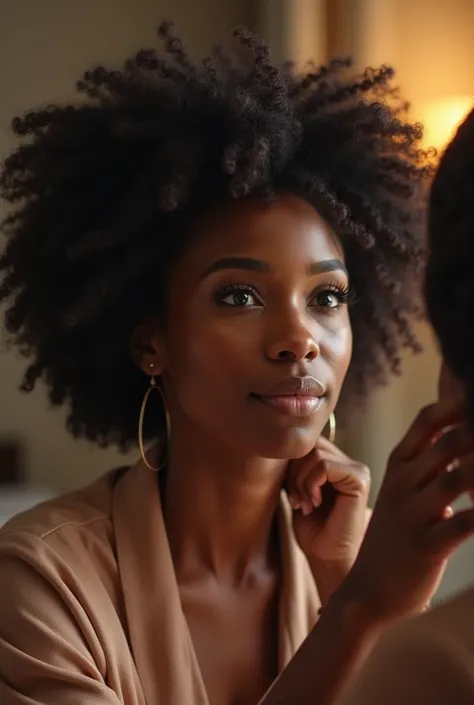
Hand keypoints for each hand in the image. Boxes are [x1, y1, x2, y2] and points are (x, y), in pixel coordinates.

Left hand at [286, 436, 370, 603]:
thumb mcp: (297, 488)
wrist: (326, 558)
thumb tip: (280, 443)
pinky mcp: (359, 480)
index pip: (306, 443)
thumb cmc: (312, 529)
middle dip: (294, 472)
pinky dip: (311, 483)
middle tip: (297, 499)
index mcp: (337, 462)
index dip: (291, 464)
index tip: (291, 493)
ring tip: (305, 503)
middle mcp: (350, 462)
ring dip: (300, 480)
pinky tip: (314, 503)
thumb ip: (296, 465)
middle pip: (309, 444)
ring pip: (314, 453)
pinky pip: (324, 465)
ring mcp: (357, 469)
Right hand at [340, 398, 473, 625]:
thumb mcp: (402, 492)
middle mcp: (402, 484)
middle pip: (449, 442)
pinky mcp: (426, 546)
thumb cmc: (394, 538)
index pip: (428, 420)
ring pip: (459, 478)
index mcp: (397, 466)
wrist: (367, 591)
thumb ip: (428, 465)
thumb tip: (462, 439)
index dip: (457, 404)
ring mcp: (412, 514)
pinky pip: (466, 523)